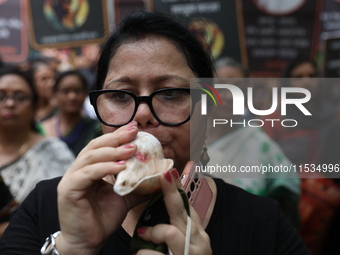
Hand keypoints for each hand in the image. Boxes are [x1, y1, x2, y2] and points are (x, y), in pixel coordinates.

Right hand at [55, 121, 149, 254]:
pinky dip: (104, 168)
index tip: (135, 128)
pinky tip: (120, 167)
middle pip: (96, 146)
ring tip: (131, 149)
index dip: (118, 136)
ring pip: (91, 157)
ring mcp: (70, 179)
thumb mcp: (124, 197)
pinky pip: (87, 174)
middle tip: (133, 131)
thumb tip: (157, 176)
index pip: (102, 146)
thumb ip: (137, 185)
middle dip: (116, 137)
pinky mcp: (68, 190)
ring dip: (112, 151)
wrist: (88, 242)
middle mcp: (78, 170)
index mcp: (89, 168)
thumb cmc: (102, 219)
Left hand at [135, 167, 211, 254]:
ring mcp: (190, 254)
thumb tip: (166, 202)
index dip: (177, 188)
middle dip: (171, 192)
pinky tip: (140, 253)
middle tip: (163, 175)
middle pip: (182, 211)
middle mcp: (198, 242)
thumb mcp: (185, 244)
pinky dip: (144, 253)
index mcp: (197, 233)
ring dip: (152, 232)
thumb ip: (177, 226)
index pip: (186, 205)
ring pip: (170, 232)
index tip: (169, 171)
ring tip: (142, 234)